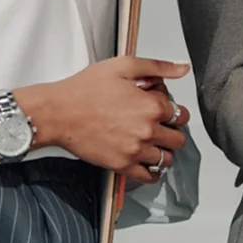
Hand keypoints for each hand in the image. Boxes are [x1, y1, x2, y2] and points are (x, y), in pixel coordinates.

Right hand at [17, 56, 189, 184]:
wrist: (59, 112)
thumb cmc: (86, 88)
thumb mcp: (124, 66)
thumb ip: (158, 67)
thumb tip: (183, 68)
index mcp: (151, 106)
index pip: (182, 115)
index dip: (176, 111)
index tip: (166, 111)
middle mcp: (147, 130)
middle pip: (178, 139)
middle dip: (173, 132)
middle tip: (161, 127)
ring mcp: (134, 151)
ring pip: (167, 159)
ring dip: (165, 151)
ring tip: (154, 143)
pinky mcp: (121, 165)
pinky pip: (149, 177)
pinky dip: (153, 172)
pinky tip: (147, 161)